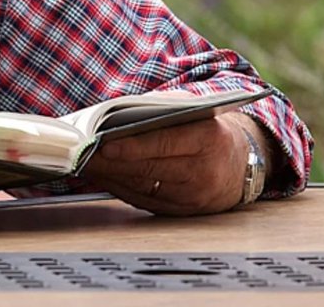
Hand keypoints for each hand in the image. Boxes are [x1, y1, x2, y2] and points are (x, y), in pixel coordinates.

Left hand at [82, 112, 264, 215]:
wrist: (240, 165)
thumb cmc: (208, 131)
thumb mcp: (193, 113)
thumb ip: (159, 111)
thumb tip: (114, 118)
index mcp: (209, 138)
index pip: (164, 142)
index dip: (132, 146)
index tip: (103, 144)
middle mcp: (204, 171)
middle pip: (148, 168)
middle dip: (112, 162)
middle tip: (82, 153)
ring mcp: (194, 197)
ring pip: (142, 187)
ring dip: (110, 176)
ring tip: (85, 163)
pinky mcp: (182, 212)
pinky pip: (144, 201)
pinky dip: (120, 188)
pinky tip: (103, 177)